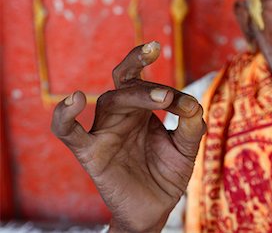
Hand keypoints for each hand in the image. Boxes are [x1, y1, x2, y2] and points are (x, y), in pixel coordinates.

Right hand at [51, 42, 205, 232]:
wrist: (155, 209)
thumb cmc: (167, 174)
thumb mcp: (185, 149)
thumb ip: (191, 127)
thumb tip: (194, 105)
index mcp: (142, 111)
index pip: (149, 86)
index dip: (172, 93)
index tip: (190, 107)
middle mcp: (121, 115)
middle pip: (126, 84)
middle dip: (142, 75)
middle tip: (165, 84)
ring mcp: (104, 132)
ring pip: (109, 101)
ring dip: (134, 96)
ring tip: (162, 97)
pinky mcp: (90, 154)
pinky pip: (68, 132)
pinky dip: (64, 115)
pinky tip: (74, 98)